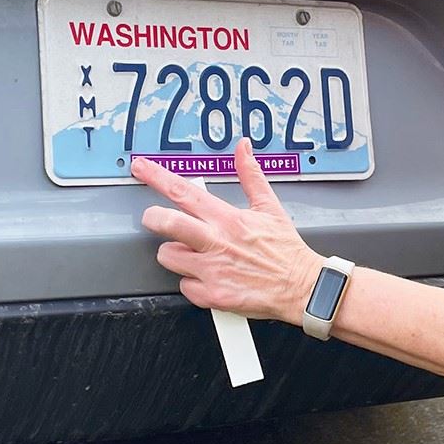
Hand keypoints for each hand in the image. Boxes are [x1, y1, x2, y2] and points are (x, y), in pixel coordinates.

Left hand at [131, 138, 323, 323]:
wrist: (301, 287)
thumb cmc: (286, 250)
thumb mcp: (269, 207)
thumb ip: (251, 176)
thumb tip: (243, 148)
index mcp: (228, 219)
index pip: (184, 192)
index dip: (157, 177)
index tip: (141, 168)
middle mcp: (216, 242)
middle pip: (167, 223)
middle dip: (152, 217)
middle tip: (153, 217)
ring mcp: (212, 270)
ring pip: (168, 256)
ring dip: (175, 253)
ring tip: (193, 252)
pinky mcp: (213, 294)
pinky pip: (184, 286)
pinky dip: (192, 282)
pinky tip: (208, 277)